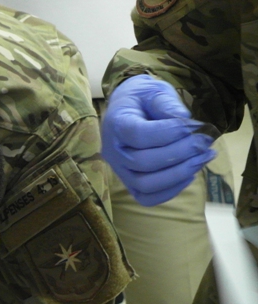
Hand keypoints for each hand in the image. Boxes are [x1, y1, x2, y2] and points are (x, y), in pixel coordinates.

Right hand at [102, 75, 216, 206]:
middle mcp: (113, 152)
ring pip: (145, 185)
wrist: (127, 110)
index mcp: (116, 124)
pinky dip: (170, 190)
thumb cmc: (142, 99)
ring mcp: (120, 171)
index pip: (138, 135)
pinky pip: (146, 198)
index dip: (168, 133)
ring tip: (204, 157)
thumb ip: (166, 103)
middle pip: (143, 162)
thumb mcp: (154, 91)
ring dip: (178, 174)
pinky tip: (190, 174)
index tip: (194, 126)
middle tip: (205, 141)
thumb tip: (184, 120)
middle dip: (180, 153)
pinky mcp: (130, 183)